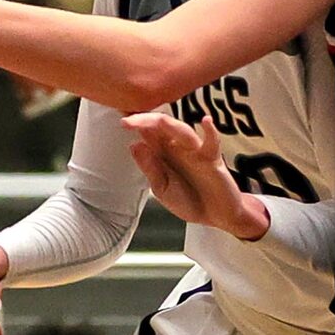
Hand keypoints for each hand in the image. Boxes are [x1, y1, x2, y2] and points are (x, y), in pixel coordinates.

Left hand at [124, 113, 269, 238]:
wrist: (217, 216)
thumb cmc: (190, 200)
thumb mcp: (163, 189)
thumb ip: (150, 168)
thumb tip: (135, 145)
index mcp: (163, 153)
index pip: (146, 132)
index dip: (133, 124)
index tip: (116, 118)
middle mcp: (178, 147)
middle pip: (160, 126)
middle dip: (143, 120)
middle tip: (126, 120)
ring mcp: (195, 150)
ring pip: (180, 129)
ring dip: (165, 123)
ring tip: (149, 121)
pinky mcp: (212, 158)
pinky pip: (212, 142)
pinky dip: (210, 131)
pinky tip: (206, 122)